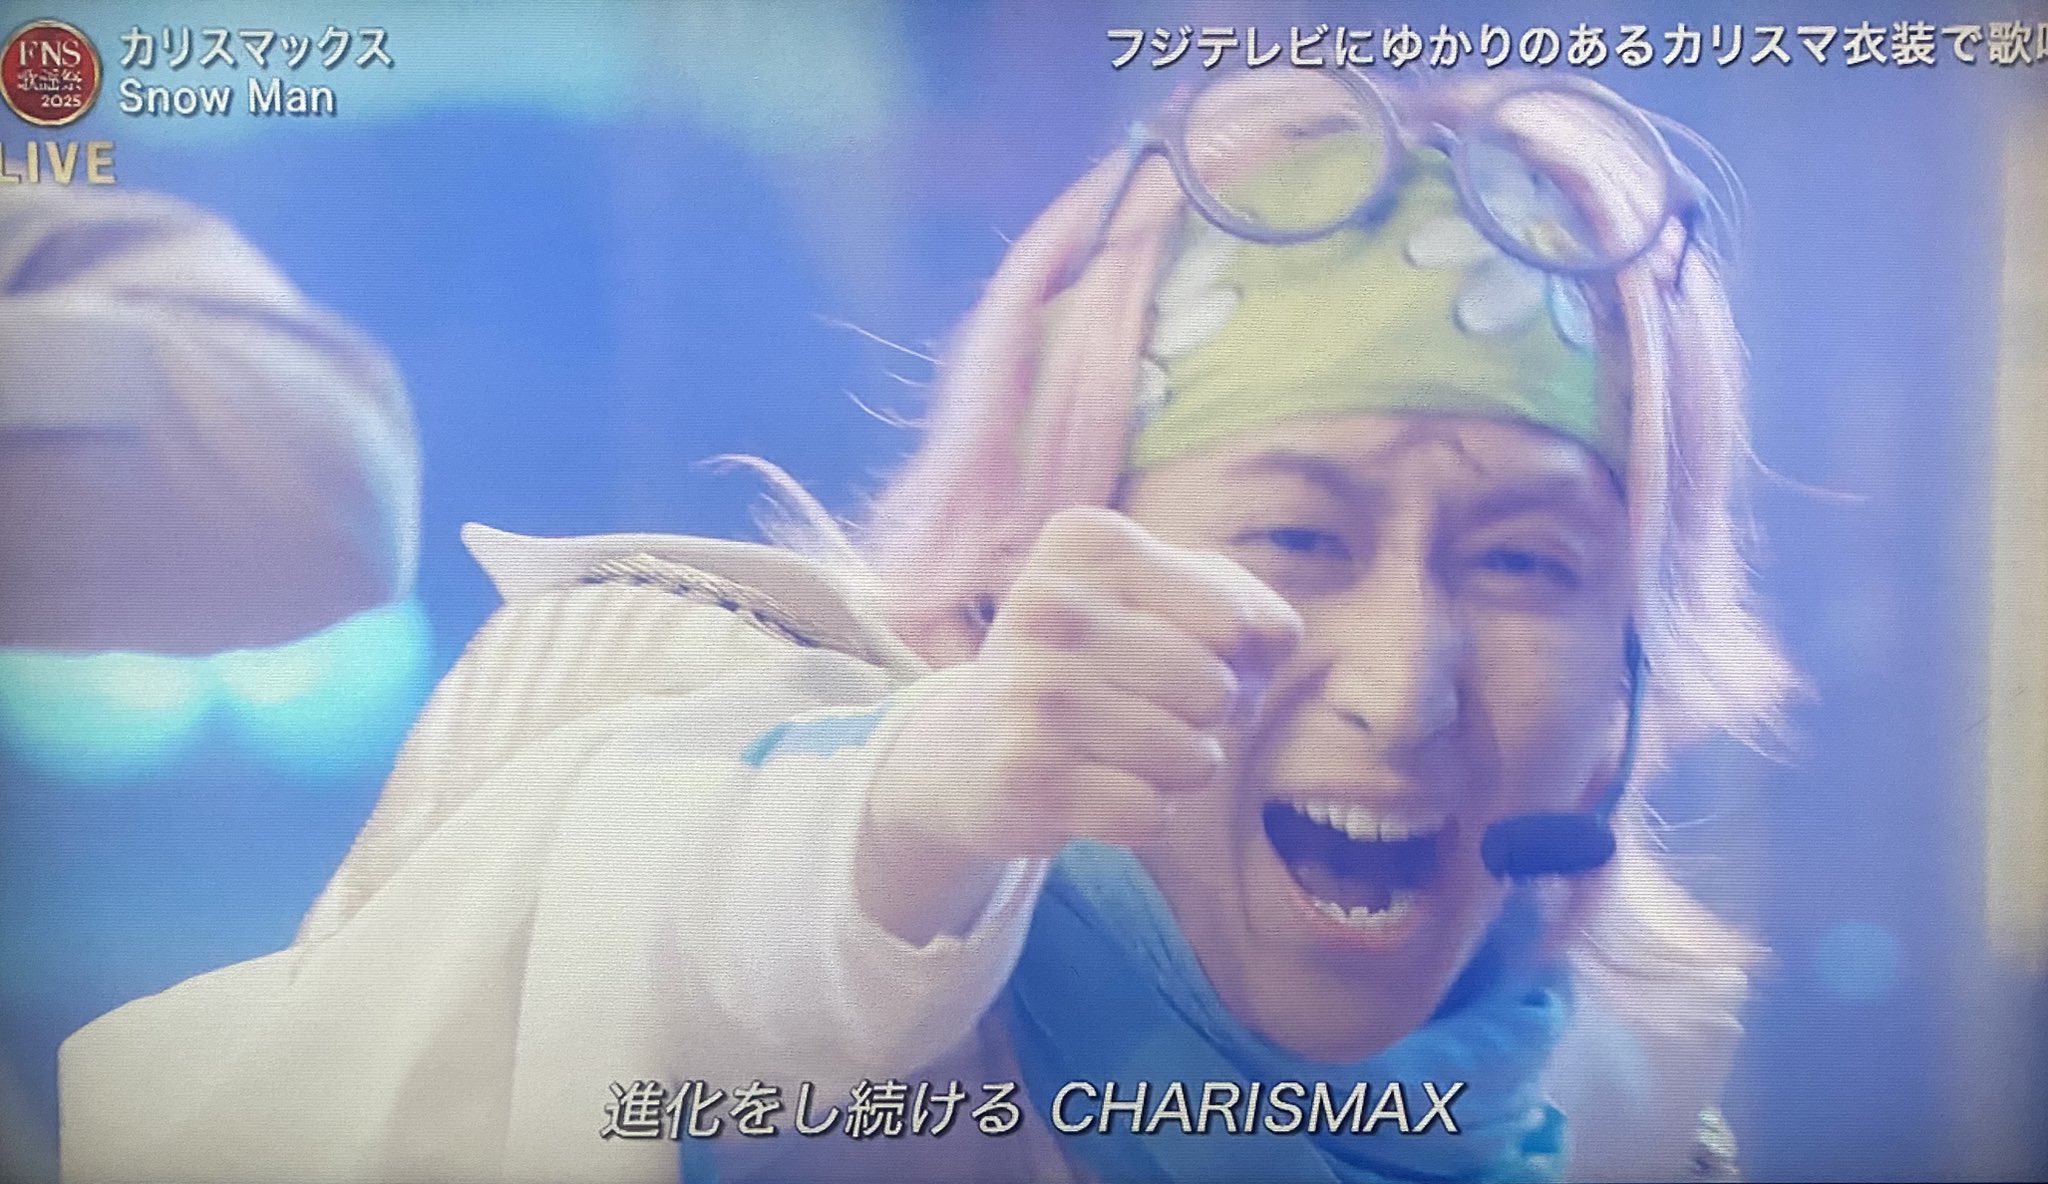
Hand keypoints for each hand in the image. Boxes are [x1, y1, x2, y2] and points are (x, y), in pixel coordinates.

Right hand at [858, 507, 1301, 939]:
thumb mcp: (1171, 603)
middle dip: (1204, 715)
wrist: (971, 740)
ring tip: (1118, 744)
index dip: (1229, 653)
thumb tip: (1276, 635)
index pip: (1235, 623)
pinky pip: (1148, 814)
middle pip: (1217, 691)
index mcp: (1088, 539)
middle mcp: (1047, 603)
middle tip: (1142, 702)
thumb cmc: (1103, 657)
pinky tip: (1090, 784)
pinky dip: (1140, 812)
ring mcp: (1029, 690)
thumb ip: (1247, 604)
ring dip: (1178, 767)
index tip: (1167, 642)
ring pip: (1194, 759)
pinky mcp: (1021, 774)